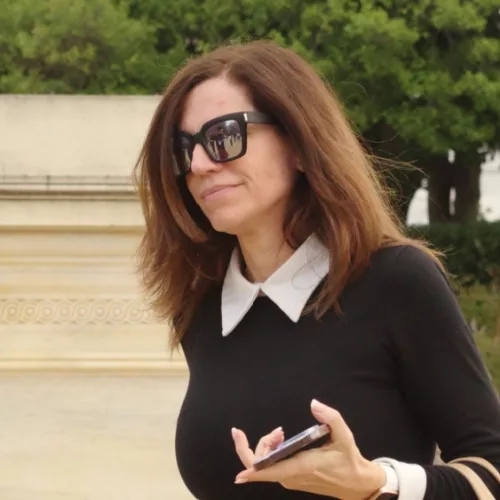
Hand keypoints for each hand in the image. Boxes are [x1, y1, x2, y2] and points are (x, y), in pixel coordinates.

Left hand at [232, 399, 385, 499]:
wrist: (356, 484)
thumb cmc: (349, 460)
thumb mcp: (345, 436)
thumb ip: (330, 417)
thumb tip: (314, 403)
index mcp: (301, 467)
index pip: (269, 472)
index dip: (251, 471)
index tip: (239, 472)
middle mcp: (291, 476)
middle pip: (260, 466)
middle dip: (260, 443)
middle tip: (277, 430)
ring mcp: (290, 479)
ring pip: (264, 465)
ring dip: (267, 445)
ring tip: (280, 432)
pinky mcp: (291, 478)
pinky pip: (271, 466)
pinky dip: (271, 451)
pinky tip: (281, 440)